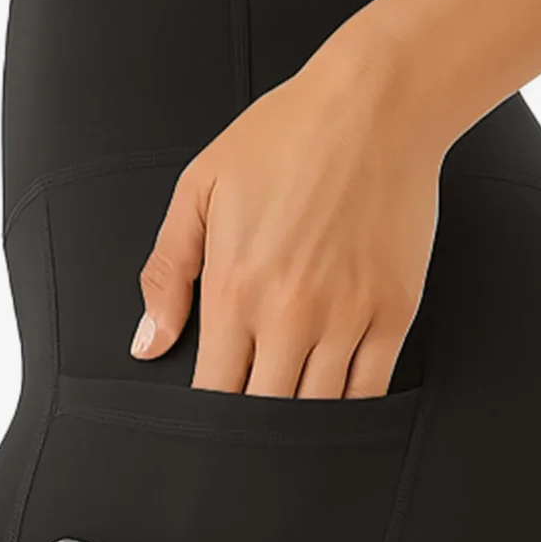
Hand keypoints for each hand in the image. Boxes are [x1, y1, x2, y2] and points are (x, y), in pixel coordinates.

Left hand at [131, 18, 449, 398]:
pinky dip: (350, 408)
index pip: (214, 392)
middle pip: (266, 412)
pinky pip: (371, 389)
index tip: (207, 426)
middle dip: (251, 432)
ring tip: (288, 428)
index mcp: (234, 289)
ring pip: (319, 411)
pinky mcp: (394, 312)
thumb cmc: (284, 138)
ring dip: (301, 425)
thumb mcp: (200, 190)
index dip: (207, 420)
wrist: (376, 105)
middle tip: (247, 436)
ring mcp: (347, 317)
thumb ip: (166, 273)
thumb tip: (146, 346)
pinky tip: (334, 408)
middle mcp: (290, 313)